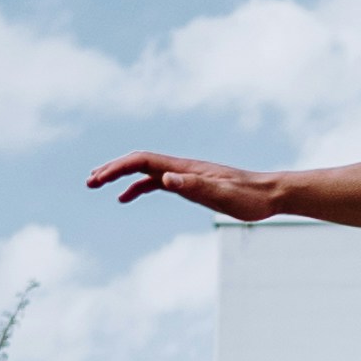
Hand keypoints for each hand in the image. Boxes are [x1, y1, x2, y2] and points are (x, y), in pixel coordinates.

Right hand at [87, 148, 281, 220]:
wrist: (271, 193)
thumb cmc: (250, 197)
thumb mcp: (224, 195)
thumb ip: (195, 186)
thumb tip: (165, 179)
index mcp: (185, 169)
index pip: (143, 161)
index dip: (118, 167)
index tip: (98, 179)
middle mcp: (181, 168)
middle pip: (138, 162)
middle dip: (111, 169)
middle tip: (88, 182)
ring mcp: (184, 176)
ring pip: (143, 171)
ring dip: (119, 176)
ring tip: (97, 184)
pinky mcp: (190, 185)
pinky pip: (155, 182)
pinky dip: (136, 187)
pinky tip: (124, 199)